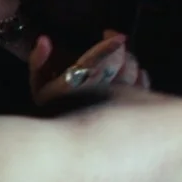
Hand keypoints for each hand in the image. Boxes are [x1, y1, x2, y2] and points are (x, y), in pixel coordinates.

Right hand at [29, 32, 149, 105]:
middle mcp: (103, 91)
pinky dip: (141, 76)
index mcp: (80, 83)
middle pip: (122, 61)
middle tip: (114, 44)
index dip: (110, 42)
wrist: (67, 148)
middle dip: (120, 50)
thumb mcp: (38, 88)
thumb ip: (38, 62)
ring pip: (134, 72)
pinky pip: (143, 87)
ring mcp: (121, 102)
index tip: (110, 33)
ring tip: (122, 60)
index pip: (102, 55)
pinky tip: (136, 73)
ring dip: (130, 62)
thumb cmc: (52, 115)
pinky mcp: (131, 111)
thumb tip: (45, 40)